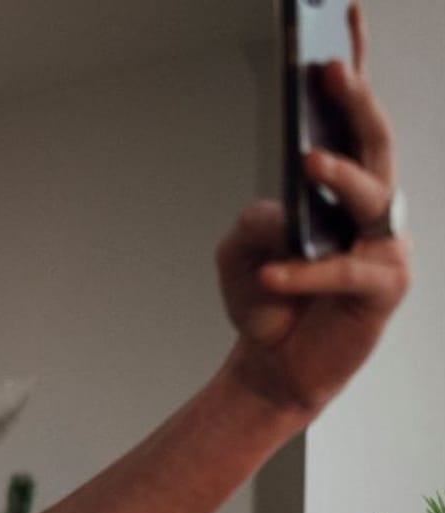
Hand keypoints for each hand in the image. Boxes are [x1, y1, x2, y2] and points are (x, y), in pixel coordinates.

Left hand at [216, 3, 408, 414]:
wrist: (272, 365)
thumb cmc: (264, 298)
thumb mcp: (240, 250)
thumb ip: (256, 220)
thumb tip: (284, 205)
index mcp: (341, 185)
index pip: (349, 119)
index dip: (351, 65)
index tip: (341, 14)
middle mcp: (372, 208)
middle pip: (373, 143)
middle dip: (355, 102)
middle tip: (329, 70)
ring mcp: (384, 246)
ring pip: (372, 197)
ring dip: (339, 175)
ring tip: (306, 161)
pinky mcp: (381, 290)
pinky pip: (345, 271)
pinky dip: (305, 271)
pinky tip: (273, 273)